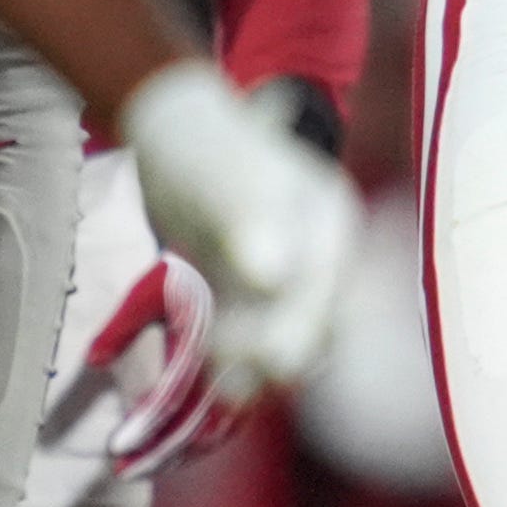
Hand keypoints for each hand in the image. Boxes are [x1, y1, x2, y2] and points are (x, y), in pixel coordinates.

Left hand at [51, 249, 230, 483]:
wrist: (232, 264)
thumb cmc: (180, 276)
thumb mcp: (145, 289)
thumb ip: (120, 325)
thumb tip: (94, 361)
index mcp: (199, 341)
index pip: (169, 398)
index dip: (142, 426)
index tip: (115, 448)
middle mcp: (225, 364)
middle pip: (191, 425)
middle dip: (155, 454)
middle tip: (122, 471)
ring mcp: (242, 377)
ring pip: (212, 433)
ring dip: (176, 455)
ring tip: (140, 468)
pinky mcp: (249, 385)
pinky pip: (227, 427)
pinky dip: (199, 446)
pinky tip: (174, 454)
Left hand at [115, 60, 355, 401]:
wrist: (175, 130)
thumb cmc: (204, 146)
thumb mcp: (226, 177)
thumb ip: (250, 221)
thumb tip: (272, 277)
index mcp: (331, 219)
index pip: (328, 287)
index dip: (301, 325)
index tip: (265, 355)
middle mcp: (320, 249)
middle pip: (315, 317)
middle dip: (279, 348)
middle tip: (237, 374)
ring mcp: (287, 270)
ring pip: (284, 332)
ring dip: (257, 359)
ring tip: (222, 377)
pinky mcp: (251, 287)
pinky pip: (252, 330)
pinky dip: (236, 353)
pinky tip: (216, 371)